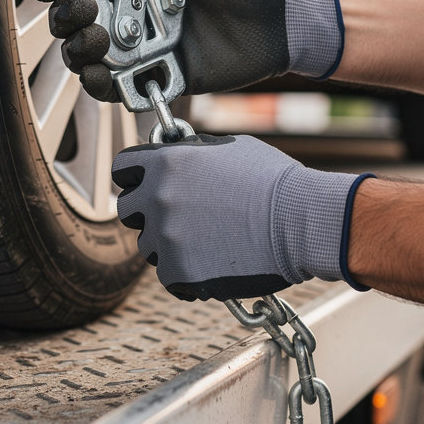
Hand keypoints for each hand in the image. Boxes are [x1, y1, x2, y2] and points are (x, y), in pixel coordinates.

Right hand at [29, 0, 342, 100]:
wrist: (282, 23)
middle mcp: (131, 14)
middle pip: (75, 20)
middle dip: (66, 16)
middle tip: (82, 11)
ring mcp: (141, 48)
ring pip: (87, 56)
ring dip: (79, 51)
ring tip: (97, 43)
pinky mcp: (158, 77)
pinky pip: (118, 88)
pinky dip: (103, 85)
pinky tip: (104, 76)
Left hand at [111, 133, 372, 300]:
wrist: (301, 222)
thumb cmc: (274, 181)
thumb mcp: (229, 147)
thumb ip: (192, 153)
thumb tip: (177, 152)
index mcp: (167, 163)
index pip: (122, 168)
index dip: (133, 175)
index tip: (142, 183)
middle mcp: (158, 198)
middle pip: (127, 209)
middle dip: (147, 211)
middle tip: (179, 216)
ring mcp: (166, 237)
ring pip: (148, 245)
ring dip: (168, 244)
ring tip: (208, 240)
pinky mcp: (179, 272)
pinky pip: (169, 275)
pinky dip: (185, 273)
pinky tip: (211, 264)